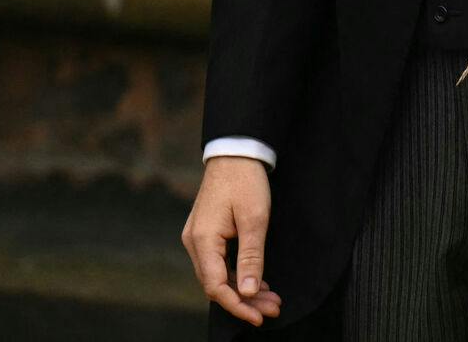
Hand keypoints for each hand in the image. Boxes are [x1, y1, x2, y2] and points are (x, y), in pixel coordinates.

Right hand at [182, 156, 281, 325]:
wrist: (236, 152)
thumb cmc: (246, 181)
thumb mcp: (255, 219)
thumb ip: (251, 257)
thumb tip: (246, 291)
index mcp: (202, 239)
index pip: (215, 286)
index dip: (237, 305)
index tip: (259, 316)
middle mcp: (194, 242)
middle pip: (216, 283)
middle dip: (245, 299)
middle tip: (273, 308)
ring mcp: (198, 238)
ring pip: (218, 274)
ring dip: (243, 288)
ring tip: (270, 298)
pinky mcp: (206, 233)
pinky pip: (219, 262)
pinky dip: (238, 273)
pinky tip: (257, 281)